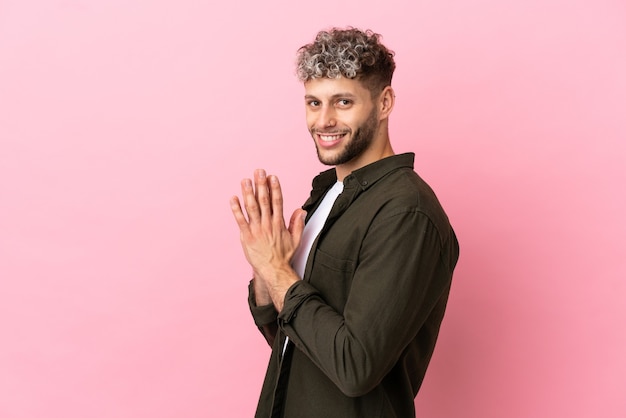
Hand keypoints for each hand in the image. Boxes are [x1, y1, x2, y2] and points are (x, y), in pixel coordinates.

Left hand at [230, 169, 305, 309]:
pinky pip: (240, 220)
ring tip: (245, 180)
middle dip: (261, 184)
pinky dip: (236, 209)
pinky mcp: (247, 236)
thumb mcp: (296, 239)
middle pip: (264, 200)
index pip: (277, 201)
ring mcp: (257, 229)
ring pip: (252, 207)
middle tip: (259, 171)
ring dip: (248, 193)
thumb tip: (300, 210)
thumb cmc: (284, 256)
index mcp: (279, 223)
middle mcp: (268, 224)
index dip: (275, 188)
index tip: (272, 177)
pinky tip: (233, 198)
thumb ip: (297, 224)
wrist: (274, 270)